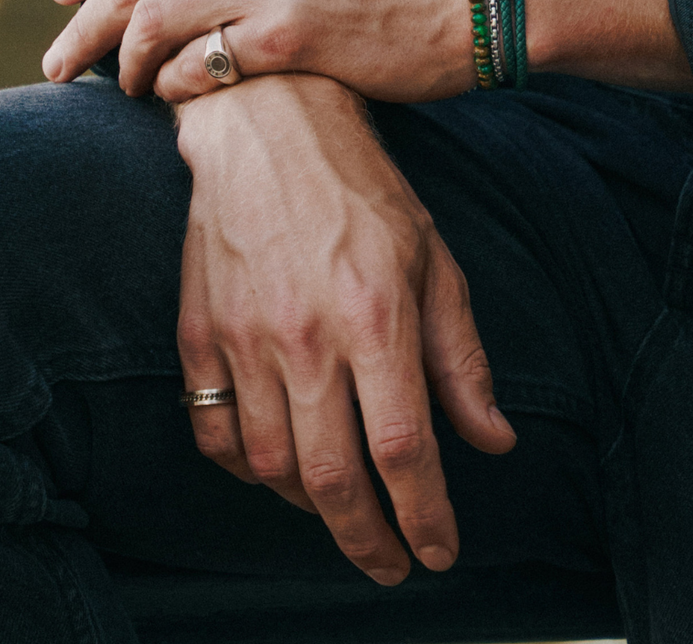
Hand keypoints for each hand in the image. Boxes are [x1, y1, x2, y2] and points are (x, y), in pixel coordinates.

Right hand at [175, 73, 515, 582]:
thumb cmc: (366, 191)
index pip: (404, 449)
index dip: (425, 516)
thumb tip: (494, 442)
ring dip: (313, 509)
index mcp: (376, 316)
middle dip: (368, 540)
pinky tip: (279, 469)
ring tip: (347, 513)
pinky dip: (247, 471)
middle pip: (332, 479)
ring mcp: (243, 340)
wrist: (269, 127)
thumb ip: (461, 357)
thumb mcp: (434, 260)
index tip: (441, 554)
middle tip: (392, 566)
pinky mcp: (198, 334)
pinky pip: (213, 436)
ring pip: (271, 468)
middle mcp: (305, 338)